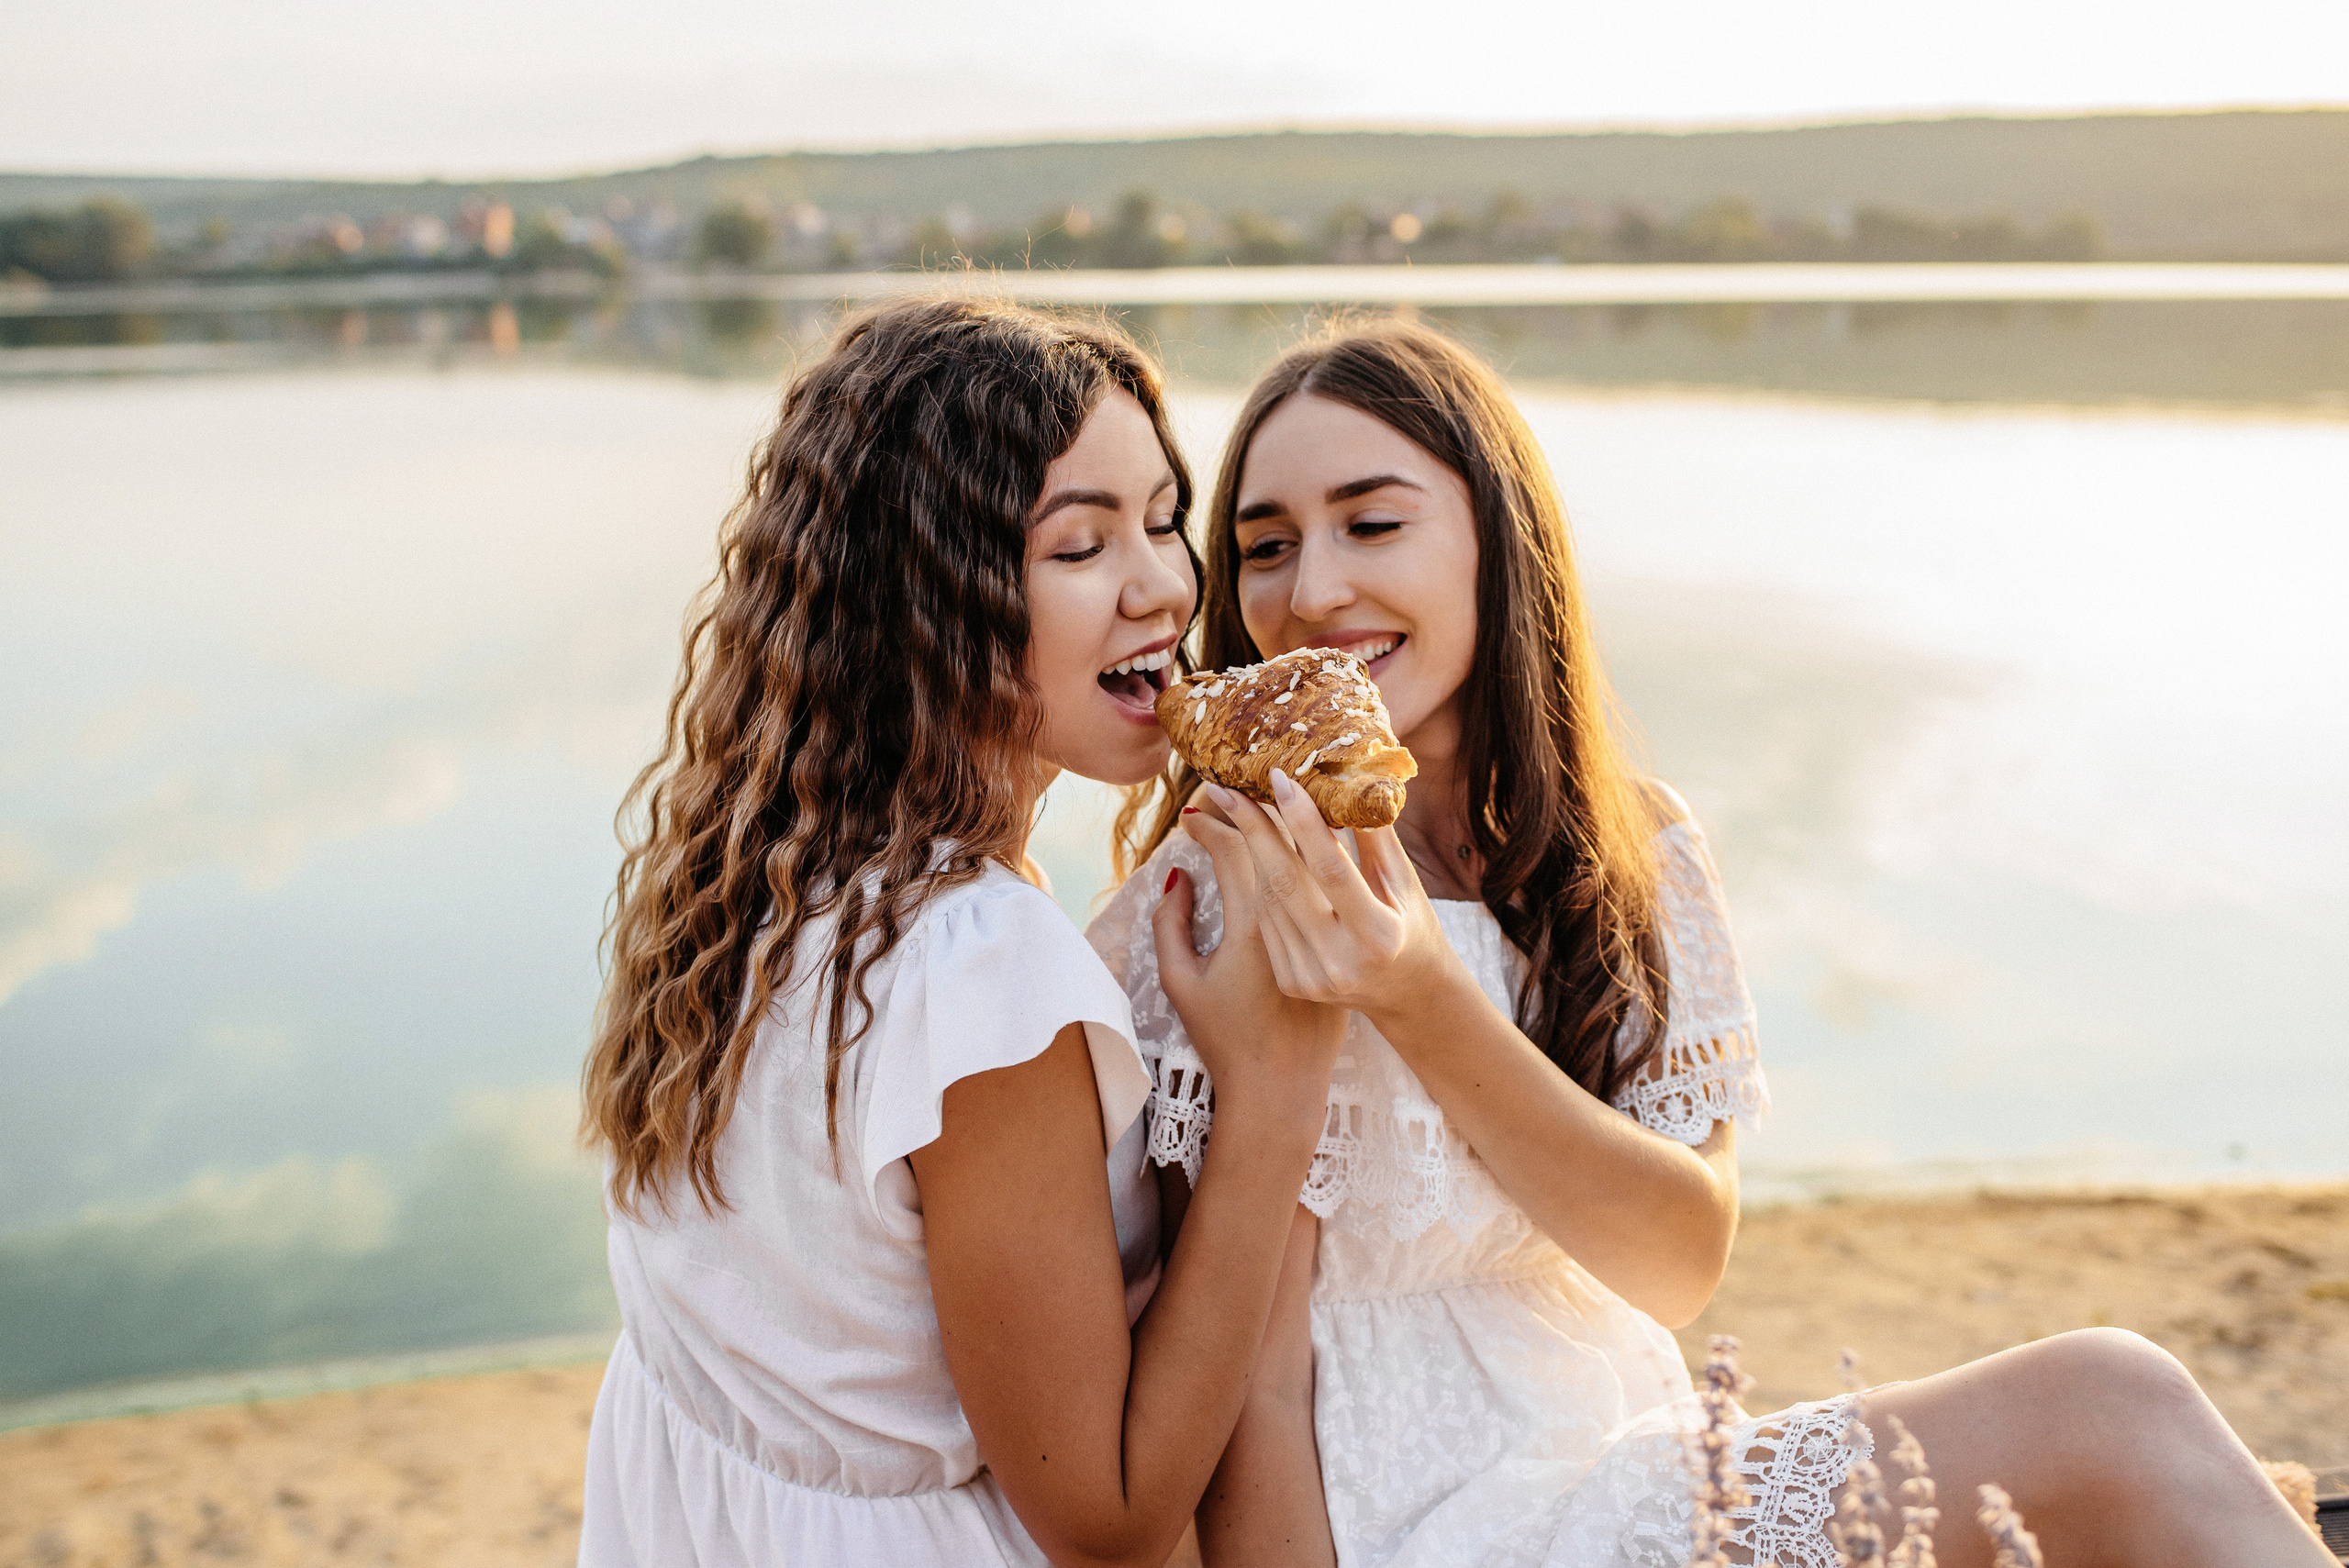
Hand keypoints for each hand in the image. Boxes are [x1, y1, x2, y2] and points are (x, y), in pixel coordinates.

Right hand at [1152, 804, 1346, 1116]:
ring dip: (1284, 825)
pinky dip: (1311, 858)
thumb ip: (1169, 925)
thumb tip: (1178, 876)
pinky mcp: (1344, 944)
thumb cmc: (1225, 1040)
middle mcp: (1297, 924)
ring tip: (1260, 805)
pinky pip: (1329, 886)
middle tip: (1224, 792)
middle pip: (1277, 842)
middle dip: (1248, 809)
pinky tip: (1296, 842)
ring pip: (1310, 858)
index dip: (1212, 824)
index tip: (1193, 814)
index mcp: (1253, 931)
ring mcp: (1327, 933)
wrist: (1283, 1088)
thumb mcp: (1181, 984)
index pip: (1235, 852)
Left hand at [1206, 771, 1471, 1031]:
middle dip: (1252, 829)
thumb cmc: (1413, 928)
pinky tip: (1256, 853)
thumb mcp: (1405, 883)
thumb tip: (1347, 775)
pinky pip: (1266, 921)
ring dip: (1252, 851)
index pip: (1330, 867)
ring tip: (1239, 810)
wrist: (1410, 997)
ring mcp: (1310, 977)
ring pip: (1268, 899)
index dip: (1301, 820)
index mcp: (1376, 936)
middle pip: (1284, 882)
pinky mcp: (1291, 982)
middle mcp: (1338, 963)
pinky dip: (1261, 882)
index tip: (1279, 778)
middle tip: (1227, 787)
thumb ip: (1375, 836)